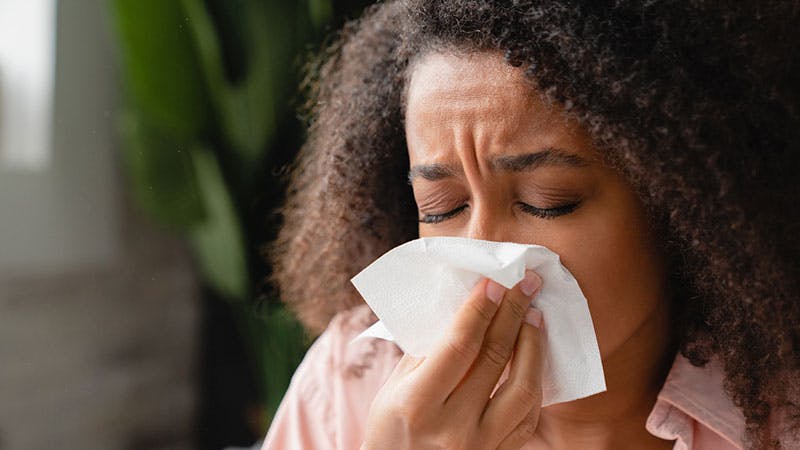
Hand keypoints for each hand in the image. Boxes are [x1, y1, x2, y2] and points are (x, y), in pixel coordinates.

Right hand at [361, 270, 543, 449]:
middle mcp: (452, 427)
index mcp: (418, 404)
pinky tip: (533, 357)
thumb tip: (465, 306)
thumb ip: (428, 350)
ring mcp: (480, 445)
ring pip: (523, 388)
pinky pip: (529, 415)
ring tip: (534, 316)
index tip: (495, 282)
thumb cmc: (391, 427)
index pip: (459, 345)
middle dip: (513, 313)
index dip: (480, 309)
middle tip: (525, 283)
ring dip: (533, 345)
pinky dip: (535, 381)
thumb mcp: (395, 387)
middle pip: (494, 359)